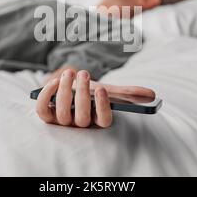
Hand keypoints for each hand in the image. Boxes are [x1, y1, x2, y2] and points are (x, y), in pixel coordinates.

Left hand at [36, 69, 155, 128]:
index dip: (102, 107)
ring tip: (70, 73)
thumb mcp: (109, 90)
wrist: (71, 89)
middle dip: (81, 94)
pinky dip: (46, 95)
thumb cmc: (92, 92)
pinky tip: (54, 81)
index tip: (102, 88)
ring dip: (64, 91)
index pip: (103, 121)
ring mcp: (62, 121)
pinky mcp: (47, 114)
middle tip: (84, 73)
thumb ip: (128, 93)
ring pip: (62, 113)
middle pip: (81, 118)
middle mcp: (80, 124)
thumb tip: (153, 95)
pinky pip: (43, 110)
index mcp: (97, 120)